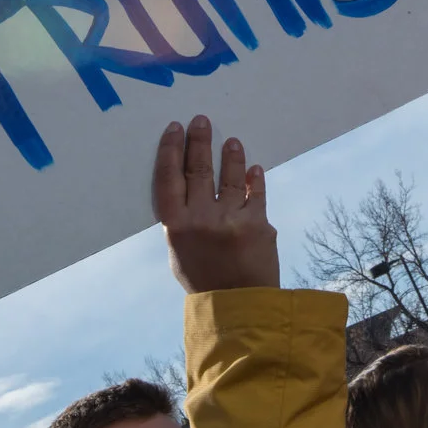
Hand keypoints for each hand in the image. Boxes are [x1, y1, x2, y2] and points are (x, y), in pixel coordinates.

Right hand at [152, 116, 278, 293]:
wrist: (239, 307)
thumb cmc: (205, 281)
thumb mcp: (180, 253)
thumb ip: (181, 222)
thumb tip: (186, 192)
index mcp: (177, 226)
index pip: (169, 178)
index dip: (171, 150)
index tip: (175, 129)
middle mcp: (202, 218)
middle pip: (198, 169)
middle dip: (199, 141)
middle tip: (201, 121)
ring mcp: (231, 219)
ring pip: (229, 176)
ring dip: (230, 155)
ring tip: (231, 141)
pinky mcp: (258, 223)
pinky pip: (255, 193)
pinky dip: (254, 178)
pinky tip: (254, 168)